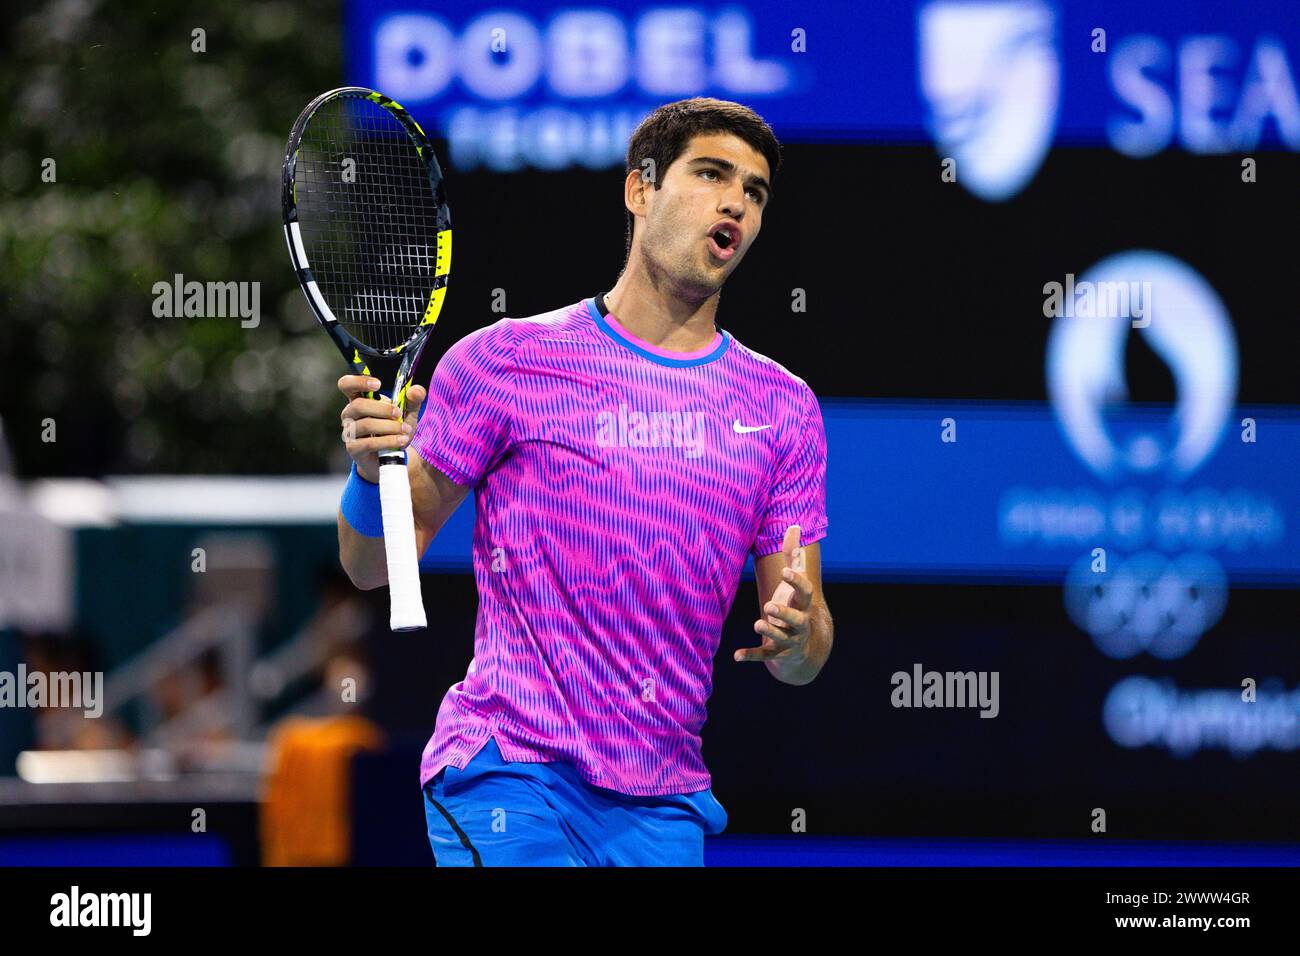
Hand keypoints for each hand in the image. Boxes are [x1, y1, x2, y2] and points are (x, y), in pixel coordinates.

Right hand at [338, 376, 425, 482]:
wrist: (390, 459)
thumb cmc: (394, 431)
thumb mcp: (407, 414)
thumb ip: (413, 400)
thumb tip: (415, 390)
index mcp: (358, 400)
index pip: (346, 385)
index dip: (358, 381)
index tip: (378, 384)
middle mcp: (349, 414)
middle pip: (358, 405)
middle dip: (383, 409)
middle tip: (399, 414)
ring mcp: (349, 432)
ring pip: (365, 424)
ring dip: (389, 427)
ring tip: (405, 431)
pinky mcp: (354, 449)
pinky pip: (370, 443)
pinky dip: (389, 441)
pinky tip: (402, 441)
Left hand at [736, 525, 812, 663]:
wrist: (804, 648)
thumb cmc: (795, 606)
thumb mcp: (795, 583)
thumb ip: (795, 556)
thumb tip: (796, 525)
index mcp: (802, 604)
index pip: (805, 592)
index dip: (797, 582)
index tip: (787, 571)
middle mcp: (799, 623)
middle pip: (797, 618)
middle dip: (784, 612)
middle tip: (769, 605)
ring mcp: (789, 640)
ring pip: (781, 638)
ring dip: (770, 632)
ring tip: (757, 623)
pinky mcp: (776, 653)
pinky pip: (764, 656)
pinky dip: (751, 656)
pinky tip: (736, 656)